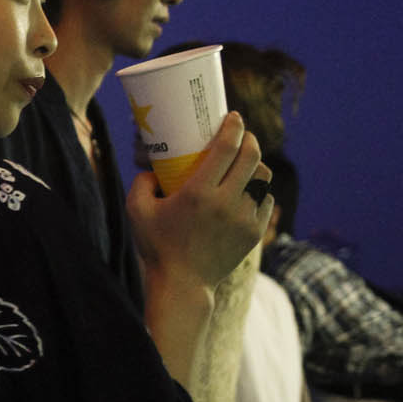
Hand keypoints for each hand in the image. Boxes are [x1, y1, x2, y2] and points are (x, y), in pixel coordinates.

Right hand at [127, 111, 271, 291]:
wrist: (183, 284)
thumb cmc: (157, 246)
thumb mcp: (136, 211)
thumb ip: (141, 183)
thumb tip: (153, 168)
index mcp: (198, 193)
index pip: (226, 149)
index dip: (233, 127)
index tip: (233, 117)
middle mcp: (226, 203)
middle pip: (252, 158)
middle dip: (250, 139)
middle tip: (242, 134)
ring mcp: (244, 219)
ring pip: (264, 179)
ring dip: (257, 165)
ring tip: (247, 162)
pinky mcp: (254, 233)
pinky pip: (266, 202)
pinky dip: (259, 191)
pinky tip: (249, 189)